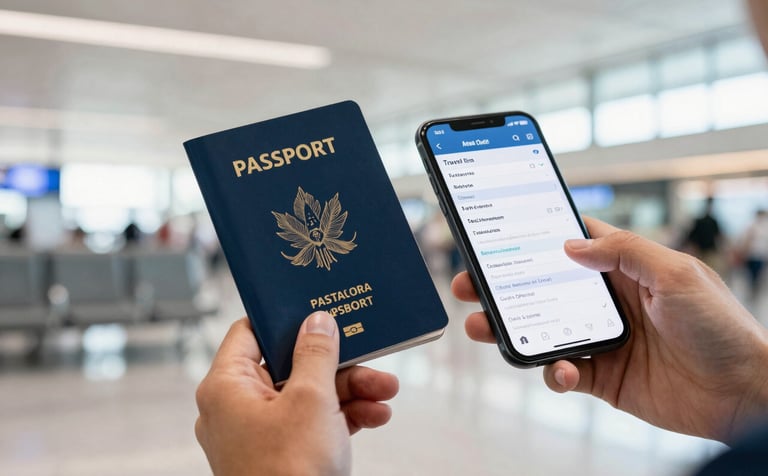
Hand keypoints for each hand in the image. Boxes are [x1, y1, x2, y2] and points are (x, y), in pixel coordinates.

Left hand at [195, 312, 398, 475]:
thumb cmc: (288, 472)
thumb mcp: (311, 400)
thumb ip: (316, 353)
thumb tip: (317, 321)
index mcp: (227, 386)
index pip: (250, 333)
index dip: (284, 319)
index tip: (317, 310)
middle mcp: (237, 407)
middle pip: (289, 366)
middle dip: (338, 364)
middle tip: (370, 358)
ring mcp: (258, 433)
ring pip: (306, 396)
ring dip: (350, 392)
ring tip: (386, 393)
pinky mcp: (279, 454)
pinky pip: (310, 424)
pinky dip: (342, 418)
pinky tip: (376, 416)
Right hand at [454, 217, 767, 441]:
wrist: (743, 395)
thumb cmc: (722, 327)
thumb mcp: (676, 274)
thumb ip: (624, 251)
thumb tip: (571, 244)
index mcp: (625, 268)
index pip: (572, 242)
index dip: (536, 234)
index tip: (498, 229)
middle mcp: (607, 301)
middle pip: (541, 286)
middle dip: (502, 284)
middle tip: (470, 282)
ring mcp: (601, 338)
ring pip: (540, 328)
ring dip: (509, 328)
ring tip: (483, 327)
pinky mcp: (601, 375)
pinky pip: (562, 371)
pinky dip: (553, 372)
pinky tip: (561, 370)